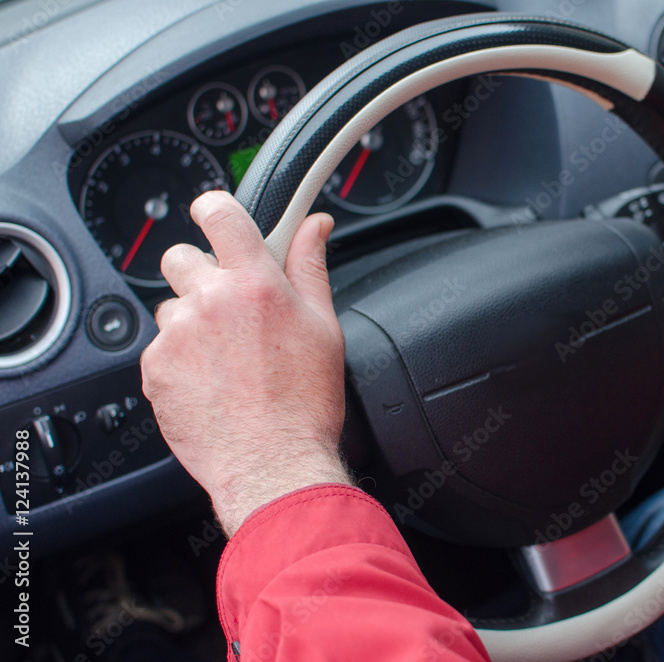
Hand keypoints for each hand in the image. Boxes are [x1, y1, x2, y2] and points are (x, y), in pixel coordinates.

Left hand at [141, 191, 350, 535]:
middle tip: (229, 308)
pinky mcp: (155, 368)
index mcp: (255, 283)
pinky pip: (160, 348)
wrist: (272, 465)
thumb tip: (314, 226)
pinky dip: (180, 360)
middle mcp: (210, 301)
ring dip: (192, 322)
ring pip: (172, 308)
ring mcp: (177, 335)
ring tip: (225, 360)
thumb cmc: (304, 404)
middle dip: (202, 275)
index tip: (215, 216)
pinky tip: (211, 383)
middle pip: (183, 258)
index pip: (220, 213)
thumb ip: (310, 266)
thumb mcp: (323, 326)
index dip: (215, 209)